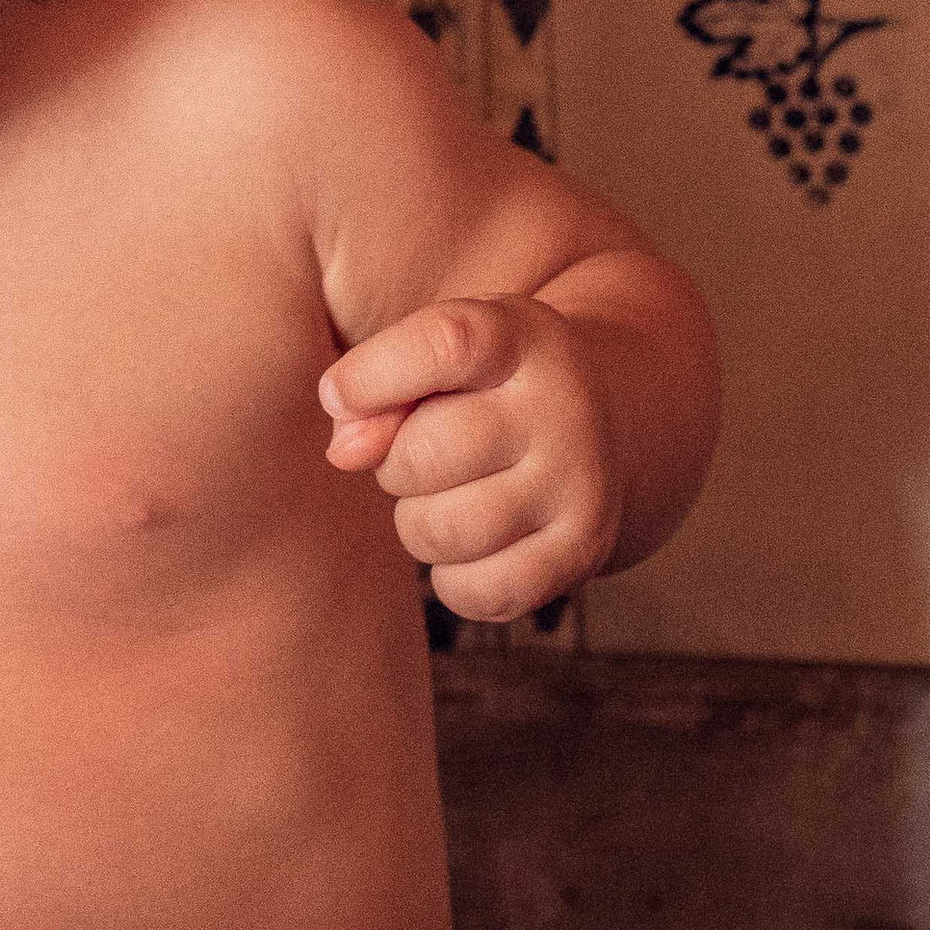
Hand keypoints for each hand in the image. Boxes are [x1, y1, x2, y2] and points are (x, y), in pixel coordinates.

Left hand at [320, 297, 620, 621]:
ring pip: (442, 530)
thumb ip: (372, 386)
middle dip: (394, 464)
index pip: (444, 345)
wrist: (594, 429)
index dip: (372, 375)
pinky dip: (452, 578)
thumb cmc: (482, 388)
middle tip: (419, 454)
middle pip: (425, 454)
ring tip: (447, 495)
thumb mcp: (434, 358)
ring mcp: (581, 484)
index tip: (335, 395)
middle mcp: (563, 407)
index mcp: (520, 337)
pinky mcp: (583, 553)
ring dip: (418, 521)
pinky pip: (478, 592)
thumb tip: (345, 453)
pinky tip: (470, 544)